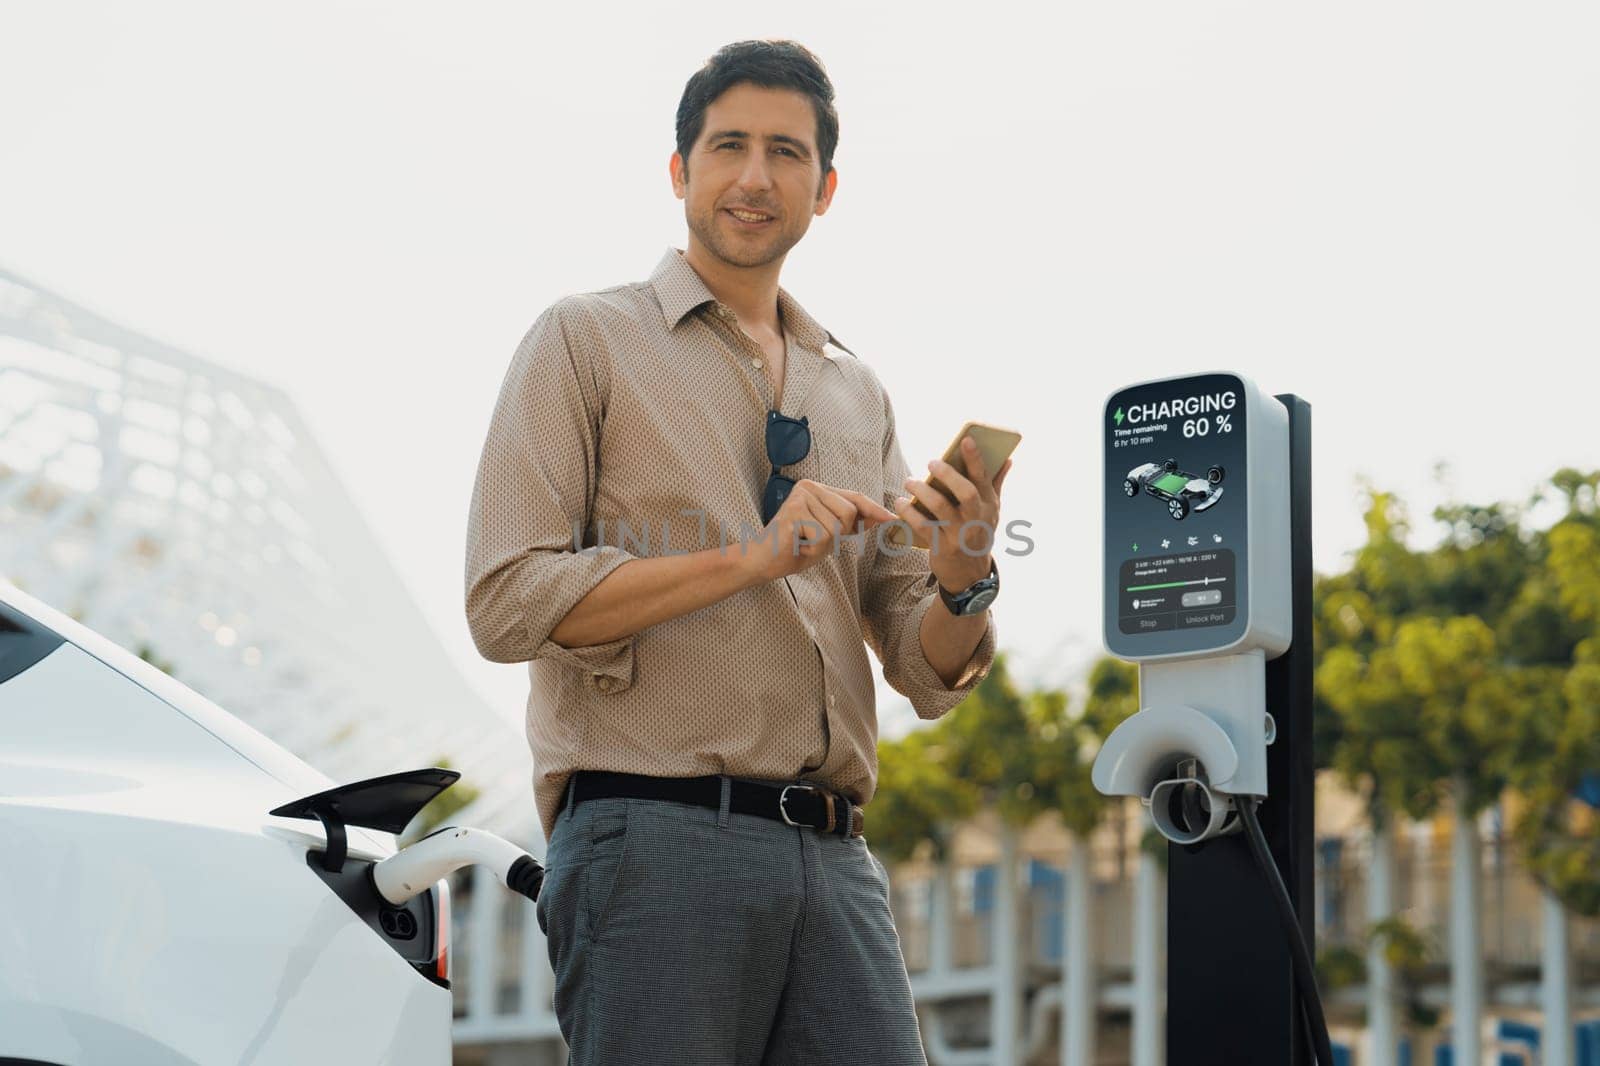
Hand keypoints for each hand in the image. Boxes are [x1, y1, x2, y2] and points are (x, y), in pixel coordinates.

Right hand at [745, 479, 896, 581]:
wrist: (760, 563)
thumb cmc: (793, 549)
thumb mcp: (828, 536)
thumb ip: (850, 524)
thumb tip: (879, 516)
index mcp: (816, 488)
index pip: (853, 497)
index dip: (874, 509)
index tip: (892, 518)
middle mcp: (808, 486)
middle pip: (849, 512)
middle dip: (838, 535)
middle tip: (812, 541)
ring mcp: (800, 497)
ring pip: (837, 526)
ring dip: (824, 545)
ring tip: (804, 544)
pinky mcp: (794, 512)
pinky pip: (823, 537)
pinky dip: (814, 550)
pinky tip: (797, 547)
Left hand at [893, 436, 1012, 591]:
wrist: (970, 573)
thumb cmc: (978, 532)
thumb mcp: (991, 510)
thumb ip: (997, 483)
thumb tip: (1008, 458)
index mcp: (989, 505)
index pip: (984, 478)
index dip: (976, 458)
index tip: (966, 439)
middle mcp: (977, 519)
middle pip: (967, 493)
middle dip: (949, 475)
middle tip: (931, 462)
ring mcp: (960, 534)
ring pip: (941, 508)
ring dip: (923, 491)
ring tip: (909, 481)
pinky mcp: (942, 547)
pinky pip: (923, 526)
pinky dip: (909, 513)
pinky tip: (900, 503)